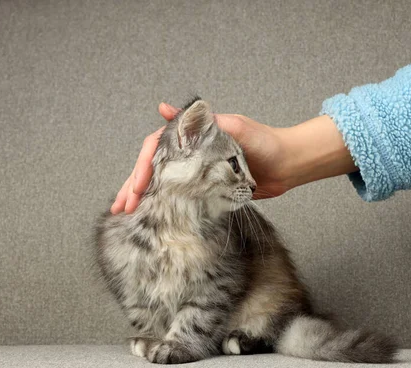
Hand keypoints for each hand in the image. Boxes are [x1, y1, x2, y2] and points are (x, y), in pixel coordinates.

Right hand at [110, 103, 291, 213]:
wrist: (289, 164)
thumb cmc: (266, 142)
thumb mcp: (235, 128)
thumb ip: (204, 123)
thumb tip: (164, 109)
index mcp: (194, 136)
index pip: (158, 147)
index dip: (144, 165)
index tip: (137, 185)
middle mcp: (191, 153)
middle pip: (154, 167)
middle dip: (134, 186)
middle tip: (122, 206)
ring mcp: (197, 171)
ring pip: (162, 183)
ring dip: (143, 197)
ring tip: (125, 212)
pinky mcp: (206, 189)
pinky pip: (178, 196)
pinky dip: (162, 205)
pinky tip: (149, 214)